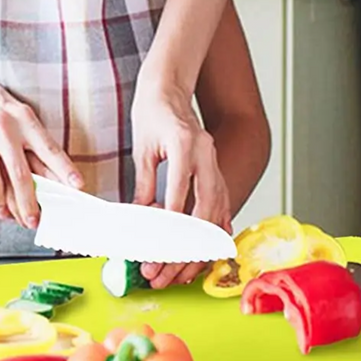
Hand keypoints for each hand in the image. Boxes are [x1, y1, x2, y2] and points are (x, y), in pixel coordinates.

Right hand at [0, 66, 82, 228]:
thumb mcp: (19, 112)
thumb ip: (35, 138)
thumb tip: (54, 170)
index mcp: (23, 119)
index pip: (48, 148)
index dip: (64, 168)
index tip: (77, 185)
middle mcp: (3, 129)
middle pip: (20, 174)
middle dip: (29, 202)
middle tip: (34, 220)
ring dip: (1, 206)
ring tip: (6, 215)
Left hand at [131, 75, 230, 287]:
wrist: (170, 87)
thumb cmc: (152, 111)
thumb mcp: (142, 148)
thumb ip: (144, 185)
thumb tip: (139, 221)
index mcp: (188, 147)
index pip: (180, 200)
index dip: (167, 233)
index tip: (152, 256)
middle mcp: (208, 156)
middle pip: (204, 215)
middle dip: (185, 249)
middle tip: (162, 273)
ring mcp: (216, 164)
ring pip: (216, 215)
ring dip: (199, 247)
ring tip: (178, 272)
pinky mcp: (217, 171)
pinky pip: (221, 208)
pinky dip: (212, 233)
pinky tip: (202, 253)